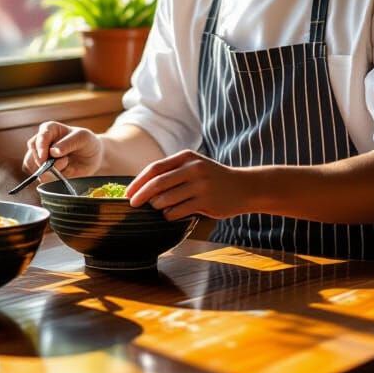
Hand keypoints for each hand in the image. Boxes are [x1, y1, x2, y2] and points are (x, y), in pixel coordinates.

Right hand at [23, 121, 102, 178]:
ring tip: (66, 164)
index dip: (40, 147)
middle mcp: (42, 142)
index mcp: (49, 129)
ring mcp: (42, 157)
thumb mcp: (82, 138)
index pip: (39, 137)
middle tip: (64, 162)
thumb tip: (52, 152)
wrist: (93, 157)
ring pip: (35, 167)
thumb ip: (68, 143)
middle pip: (33, 153)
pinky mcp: (45, 170)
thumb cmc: (87, 142)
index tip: (44, 158)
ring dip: (49, 170)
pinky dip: (52, 178)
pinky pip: (42, 177)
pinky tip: (63, 172)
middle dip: (45, 162)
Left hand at [125, 149, 248, 219]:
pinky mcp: (206, 201)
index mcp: (187, 157)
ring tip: (157, 208)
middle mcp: (193, 168)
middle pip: (158, 183)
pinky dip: (170, 215)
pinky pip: (179, 211)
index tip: (128, 192)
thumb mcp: (195, 166)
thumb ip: (173, 172)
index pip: (155, 168)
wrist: (245, 187)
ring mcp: (200, 185)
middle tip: (132, 204)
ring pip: (167, 198)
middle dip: (141, 195)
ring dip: (157, 206)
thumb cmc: (213, 178)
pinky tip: (170, 215)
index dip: (139, 181)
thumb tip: (143, 186)